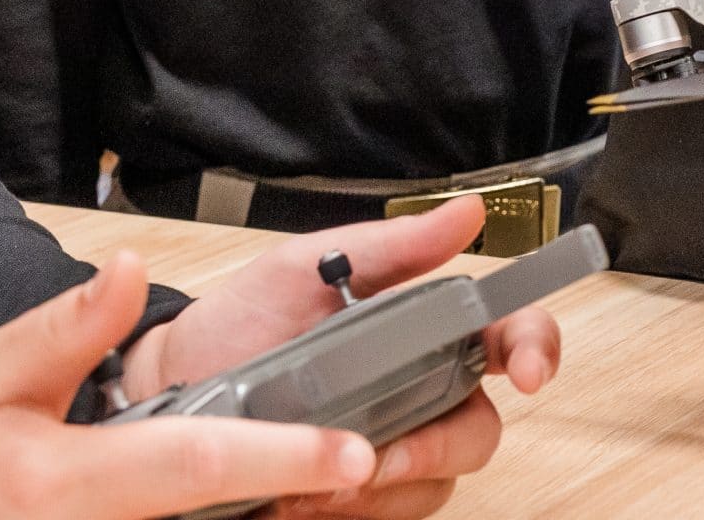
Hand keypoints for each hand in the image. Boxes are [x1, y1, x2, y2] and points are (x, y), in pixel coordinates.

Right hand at [0, 254, 372, 519]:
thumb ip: (65, 328)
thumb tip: (125, 264)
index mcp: (65, 483)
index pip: (195, 467)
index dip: (281, 459)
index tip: (355, 453)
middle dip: (296, 501)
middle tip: (371, 468)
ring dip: (266, 514)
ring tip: (321, 483)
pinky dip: (237, 519)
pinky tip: (273, 501)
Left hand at [123, 195, 562, 517]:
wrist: (166, 392)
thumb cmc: (238, 322)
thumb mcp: (306, 267)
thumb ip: (392, 246)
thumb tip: (469, 213)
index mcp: (424, 330)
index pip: (509, 336)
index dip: (537, 349)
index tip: (527, 373)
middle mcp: (420, 393)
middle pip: (480, 431)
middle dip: (440, 447)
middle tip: (383, 455)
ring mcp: (389, 449)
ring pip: (434, 486)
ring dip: (382, 490)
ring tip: (314, 481)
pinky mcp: (354, 496)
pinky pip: (384, 518)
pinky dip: (347, 513)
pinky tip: (300, 500)